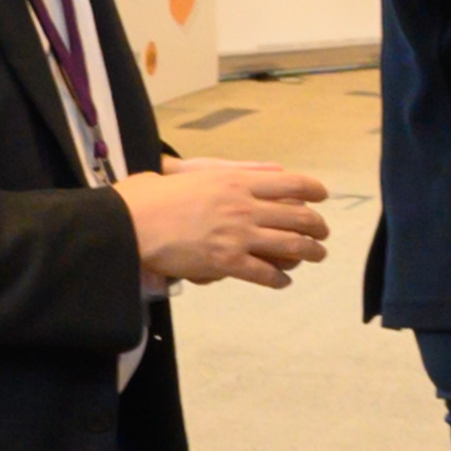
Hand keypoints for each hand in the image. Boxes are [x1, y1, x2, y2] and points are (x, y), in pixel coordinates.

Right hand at [113, 158, 329, 288]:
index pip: (292, 183)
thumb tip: (263, 170)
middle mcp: (244, 207)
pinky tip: (283, 281)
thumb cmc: (149, 196)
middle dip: (318, 226)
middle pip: (299, 216)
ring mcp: (237, 236)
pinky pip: (264, 273)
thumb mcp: (190, 171)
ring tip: (316, 255)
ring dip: (310, 252)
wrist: (128, 225)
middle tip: (322, 232)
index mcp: (235, 181)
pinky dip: (278, 279)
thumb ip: (230, 169)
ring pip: (291, 246)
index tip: (322, 197)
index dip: (314, 191)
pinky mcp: (225, 262)